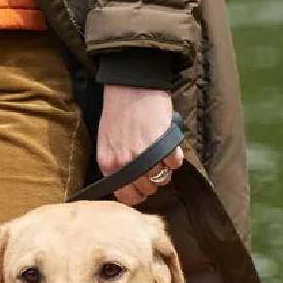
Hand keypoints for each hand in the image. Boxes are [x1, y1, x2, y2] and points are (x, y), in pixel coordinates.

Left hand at [96, 85, 183, 205]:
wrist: (130, 85)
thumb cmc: (118, 111)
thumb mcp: (107, 142)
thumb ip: (115, 164)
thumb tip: (127, 184)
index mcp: (109, 165)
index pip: (126, 196)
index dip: (137, 193)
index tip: (143, 186)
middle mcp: (125, 163)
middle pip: (147, 189)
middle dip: (152, 180)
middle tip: (153, 165)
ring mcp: (145, 155)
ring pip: (162, 179)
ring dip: (165, 169)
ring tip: (162, 155)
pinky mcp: (163, 144)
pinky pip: (175, 163)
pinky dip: (175, 157)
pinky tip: (169, 146)